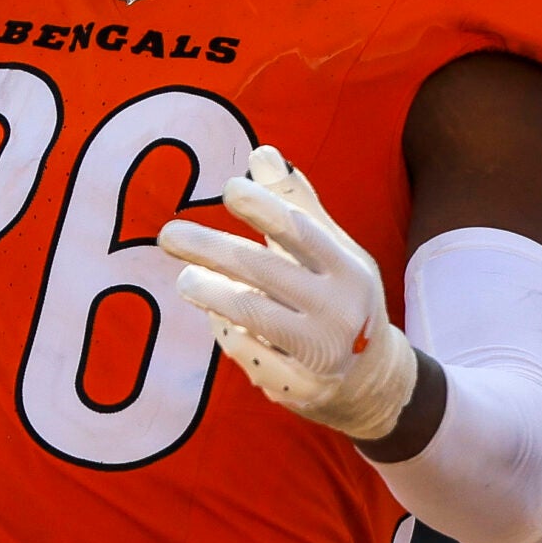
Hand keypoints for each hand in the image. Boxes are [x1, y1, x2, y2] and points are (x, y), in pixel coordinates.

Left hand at [159, 145, 417, 441]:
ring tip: (186, 278)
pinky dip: (228, 335)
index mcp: (349, 269)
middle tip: (168, 234)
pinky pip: (249, 356)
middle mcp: (339, 310)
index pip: (301, 231)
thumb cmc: (339, 297)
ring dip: (211, 293)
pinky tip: (217, 320)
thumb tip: (261, 153)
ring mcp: (321, 353)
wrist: (373, 379)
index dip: (264, 206)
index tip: (229, 188)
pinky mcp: (300, 388)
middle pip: (264, 271)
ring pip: (252, 315)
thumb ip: (295, 205)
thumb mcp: (332, 250)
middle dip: (210, 249)